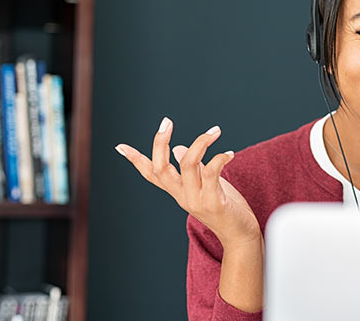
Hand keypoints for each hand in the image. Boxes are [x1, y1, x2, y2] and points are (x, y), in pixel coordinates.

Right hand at [115, 118, 260, 247]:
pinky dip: (219, 158)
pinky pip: (211, 173)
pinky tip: (229, 153)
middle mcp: (182, 196)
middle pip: (161, 168)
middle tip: (167, 121)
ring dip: (201, 143)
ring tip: (215, 131)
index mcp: (178, 191)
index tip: (119, 146)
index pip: (151, 175)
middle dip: (160, 142)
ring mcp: (196, 200)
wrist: (241, 237)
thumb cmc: (226, 208)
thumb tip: (178, 148)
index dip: (135, 160)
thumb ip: (192, 169)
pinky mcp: (214, 203)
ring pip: (187, 164)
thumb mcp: (206, 185)